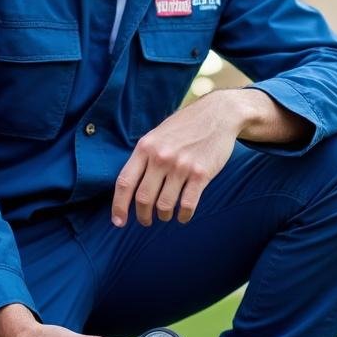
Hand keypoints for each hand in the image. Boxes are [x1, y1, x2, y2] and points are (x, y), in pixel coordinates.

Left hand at [111, 89, 257, 227]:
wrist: (218, 114)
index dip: (119, 206)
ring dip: (163, 216)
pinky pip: (187, 205)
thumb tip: (130, 187)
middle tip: (146, 221)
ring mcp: (181, 166)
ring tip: (165, 215)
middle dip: (143, 216)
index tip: (118, 221)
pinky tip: (183, 216)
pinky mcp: (201, 173)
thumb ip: (144, 156)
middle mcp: (161, 157)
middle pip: (143, 198)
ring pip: (164, 205)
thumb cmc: (185, 126)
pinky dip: (183, 216)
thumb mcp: (157, 135)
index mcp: (145, 147)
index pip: (125, 182)